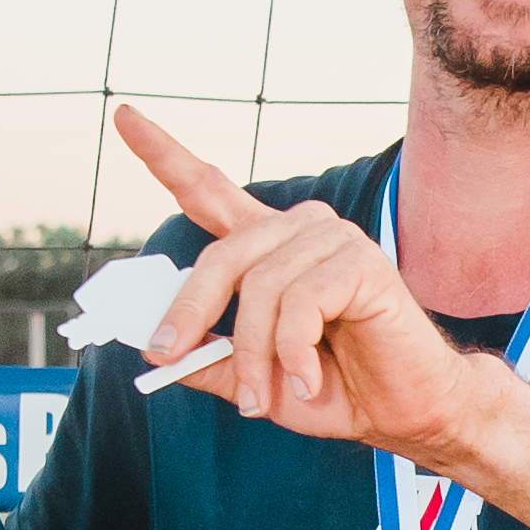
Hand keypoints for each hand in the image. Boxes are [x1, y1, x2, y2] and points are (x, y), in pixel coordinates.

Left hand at [112, 102, 495, 463]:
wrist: (406, 411)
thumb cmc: (333, 390)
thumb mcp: (253, 380)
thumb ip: (207, 359)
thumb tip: (151, 351)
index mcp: (268, 249)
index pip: (208, 191)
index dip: (163, 154)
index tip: (123, 117)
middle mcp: (298, 231)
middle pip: (220, 255)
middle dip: (187, 312)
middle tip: (165, 359)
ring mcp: (333, 240)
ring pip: (260, 289)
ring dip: (253, 355)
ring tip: (262, 400)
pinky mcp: (362, 263)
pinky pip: (302, 304)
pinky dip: (293, 353)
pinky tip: (306, 381)